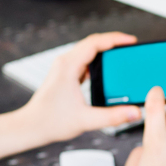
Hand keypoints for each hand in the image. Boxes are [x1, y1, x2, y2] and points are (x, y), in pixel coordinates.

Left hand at [20, 32, 141, 144]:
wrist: (31, 127)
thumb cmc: (50, 121)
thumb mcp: (86, 120)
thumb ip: (113, 117)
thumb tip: (134, 112)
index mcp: (68, 66)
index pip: (95, 43)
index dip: (115, 39)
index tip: (131, 41)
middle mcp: (65, 63)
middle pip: (92, 43)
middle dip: (113, 42)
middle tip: (131, 47)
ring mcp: (63, 67)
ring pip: (87, 50)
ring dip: (105, 50)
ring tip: (122, 55)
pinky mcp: (65, 74)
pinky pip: (84, 60)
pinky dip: (98, 60)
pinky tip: (107, 70)